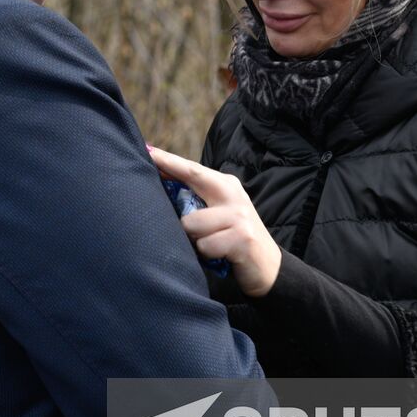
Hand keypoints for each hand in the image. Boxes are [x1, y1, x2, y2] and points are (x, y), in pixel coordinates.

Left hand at [148, 146, 281, 297]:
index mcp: (227, 186)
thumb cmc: (235, 238)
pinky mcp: (241, 238)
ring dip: (193, 238)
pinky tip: (220, 256)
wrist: (270, 267)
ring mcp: (239, 215)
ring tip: (208, 243)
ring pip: (191, 223)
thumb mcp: (220, 213)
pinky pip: (204, 246)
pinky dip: (206, 254)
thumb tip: (161, 187)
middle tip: (148, 158)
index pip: (193, 170)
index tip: (147, 149)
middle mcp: (234, 195)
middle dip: (170, 168)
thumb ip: (198, 200)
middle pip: (194, 177)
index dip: (169, 160)